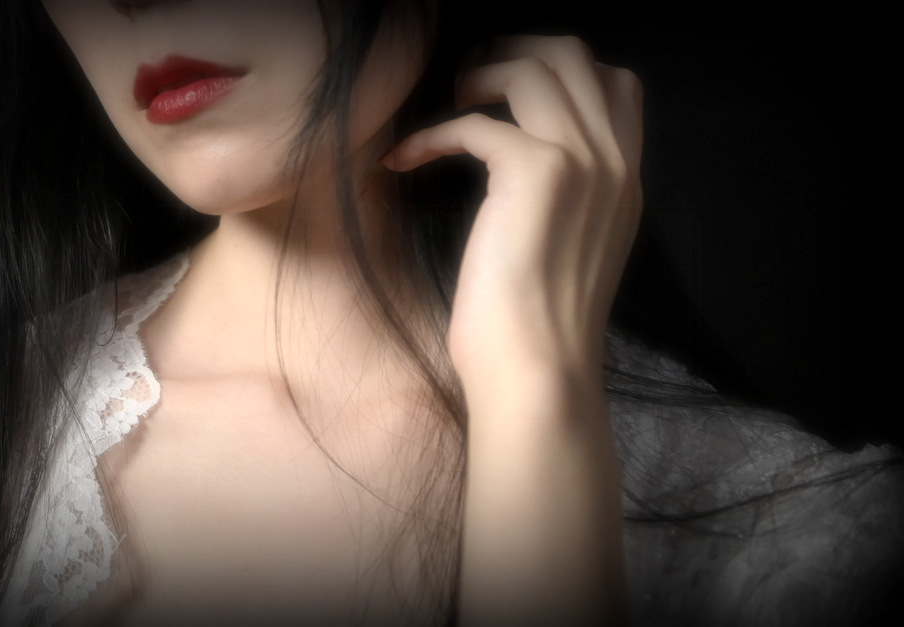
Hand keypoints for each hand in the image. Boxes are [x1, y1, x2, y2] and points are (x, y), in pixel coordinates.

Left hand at [385, 36, 642, 388]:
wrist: (538, 371)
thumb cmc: (539, 327)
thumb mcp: (572, 252)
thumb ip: (567, 200)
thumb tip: (519, 164)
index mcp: (625, 182)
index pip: (618, 85)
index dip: (562, 70)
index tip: (511, 89)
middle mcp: (614, 162)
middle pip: (576, 57)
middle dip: (517, 51)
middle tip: (472, 78)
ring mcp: (581, 161)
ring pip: (535, 68)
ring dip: (480, 73)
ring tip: (448, 100)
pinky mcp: (535, 172)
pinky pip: (473, 122)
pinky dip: (429, 135)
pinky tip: (403, 159)